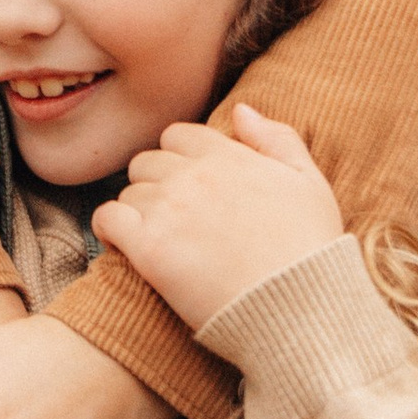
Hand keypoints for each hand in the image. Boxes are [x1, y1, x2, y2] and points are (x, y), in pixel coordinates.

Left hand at [92, 104, 344, 329]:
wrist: (300, 309)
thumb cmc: (310, 251)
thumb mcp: (309, 183)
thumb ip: (277, 138)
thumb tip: (240, 109)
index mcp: (229, 156)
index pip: (179, 135)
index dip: (181, 159)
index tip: (190, 187)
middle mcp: (194, 175)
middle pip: (148, 162)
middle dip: (156, 184)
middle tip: (174, 218)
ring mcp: (168, 209)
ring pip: (128, 192)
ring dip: (138, 211)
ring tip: (159, 239)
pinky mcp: (149, 249)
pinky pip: (107, 220)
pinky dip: (109, 229)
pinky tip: (122, 244)